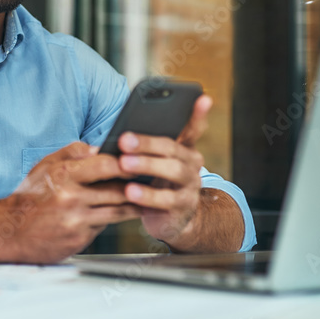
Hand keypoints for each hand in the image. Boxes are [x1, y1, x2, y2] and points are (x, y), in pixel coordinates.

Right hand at [0, 142, 140, 262]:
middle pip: (117, 189)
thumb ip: (71, 154)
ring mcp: (76, 220)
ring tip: (149, 197)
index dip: (126, 162)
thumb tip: (97, 147)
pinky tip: (125, 213)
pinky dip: (115, 218)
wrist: (8, 233)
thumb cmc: (28, 198)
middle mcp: (70, 197)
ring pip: (117, 210)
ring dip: (135, 204)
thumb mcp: (44, 167)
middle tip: (154, 179)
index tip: (141, 159)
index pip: (104, 164)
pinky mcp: (79, 238)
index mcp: (63, 175)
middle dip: (137, 185)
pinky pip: (105, 225)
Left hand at [116, 94, 211, 247]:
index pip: (193, 128)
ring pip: (173, 171)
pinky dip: (147, 195)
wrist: (172, 220)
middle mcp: (192, 164)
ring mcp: (190, 185)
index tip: (202, 97)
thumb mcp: (153, 163)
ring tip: (124, 164)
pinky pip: (166, 200)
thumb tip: (117, 134)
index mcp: (184, 148)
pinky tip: (130, 191)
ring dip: (147, 165)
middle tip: (124, 139)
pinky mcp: (183, 207)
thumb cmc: (156, 184)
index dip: (198, 114)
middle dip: (147, 142)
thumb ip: (142, 147)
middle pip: (173, 148)